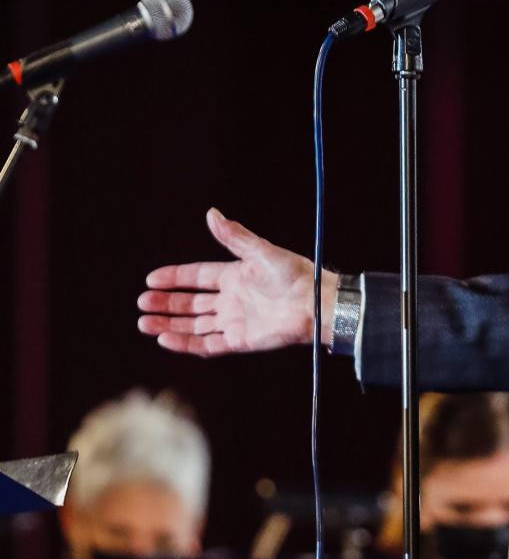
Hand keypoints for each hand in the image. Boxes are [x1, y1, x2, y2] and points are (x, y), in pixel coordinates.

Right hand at [137, 208, 334, 355]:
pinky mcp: (240, 341)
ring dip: (169, 324)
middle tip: (142, 303)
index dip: (175, 278)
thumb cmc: (296, 275)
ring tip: (144, 322)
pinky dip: (186, 343)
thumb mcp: (261, 252)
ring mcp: (235, 322)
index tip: (151, 279)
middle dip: (166, 303)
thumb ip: (235, 237)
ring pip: (194, 325)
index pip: (197, 276)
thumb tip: (212, 213)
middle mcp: (232, 300)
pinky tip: (166, 339)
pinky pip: (208, 345)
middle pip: (190, 303)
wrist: (316, 303)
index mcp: (236, 276)